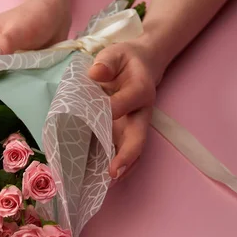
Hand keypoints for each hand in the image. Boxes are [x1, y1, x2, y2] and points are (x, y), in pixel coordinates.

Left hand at [88, 40, 162, 178]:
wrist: (140, 66)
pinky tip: (95, 178)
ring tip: (104, 183)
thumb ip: (107, 61)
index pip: (125, 103)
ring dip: (120, 168)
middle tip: (114, 172)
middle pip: (138, 138)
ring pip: (131, 150)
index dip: (111, 109)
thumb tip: (96, 73)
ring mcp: (133, 127)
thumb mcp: (116, 52)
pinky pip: (120, 151)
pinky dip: (112, 165)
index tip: (95, 113)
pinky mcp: (124, 134)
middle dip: (127, 156)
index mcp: (140, 90)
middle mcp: (140, 113)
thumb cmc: (125, 60)